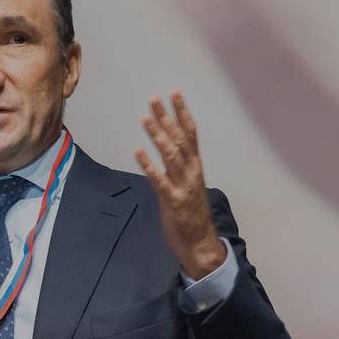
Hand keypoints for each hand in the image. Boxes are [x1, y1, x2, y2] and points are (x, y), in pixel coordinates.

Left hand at [134, 91, 227, 279]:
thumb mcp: (188, 185)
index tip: (174, 93)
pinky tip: (138, 152)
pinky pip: (160, 180)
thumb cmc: (192, 215)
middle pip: (180, 139)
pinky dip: (149, 165)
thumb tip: (166, 148)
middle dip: (167, 118)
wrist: (200, 244)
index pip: (191, 134)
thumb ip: (179, 167)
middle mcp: (192, 173)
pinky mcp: (173, 202)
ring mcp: (183, 187)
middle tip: (155, 98)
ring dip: (158, 135)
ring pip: (171, 156)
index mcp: (196, 167)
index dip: (183, 112)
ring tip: (145, 118)